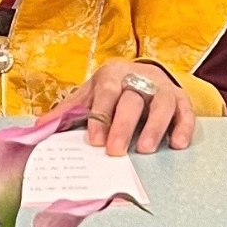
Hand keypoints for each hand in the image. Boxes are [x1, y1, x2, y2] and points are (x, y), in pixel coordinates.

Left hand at [74, 61, 195, 155]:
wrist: (143, 75)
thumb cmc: (112, 91)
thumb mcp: (90, 95)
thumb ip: (69, 110)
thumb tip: (40, 125)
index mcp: (112, 75)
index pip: (106, 93)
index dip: (100, 116)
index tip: (94, 141)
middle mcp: (139, 78)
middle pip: (132, 100)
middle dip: (123, 126)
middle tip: (116, 151)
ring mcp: (162, 88)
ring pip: (161, 104)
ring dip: (154, 127)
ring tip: (146, 149)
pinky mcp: (181, 99)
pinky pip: (186, 112)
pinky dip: (183, 127)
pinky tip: (178, 144)